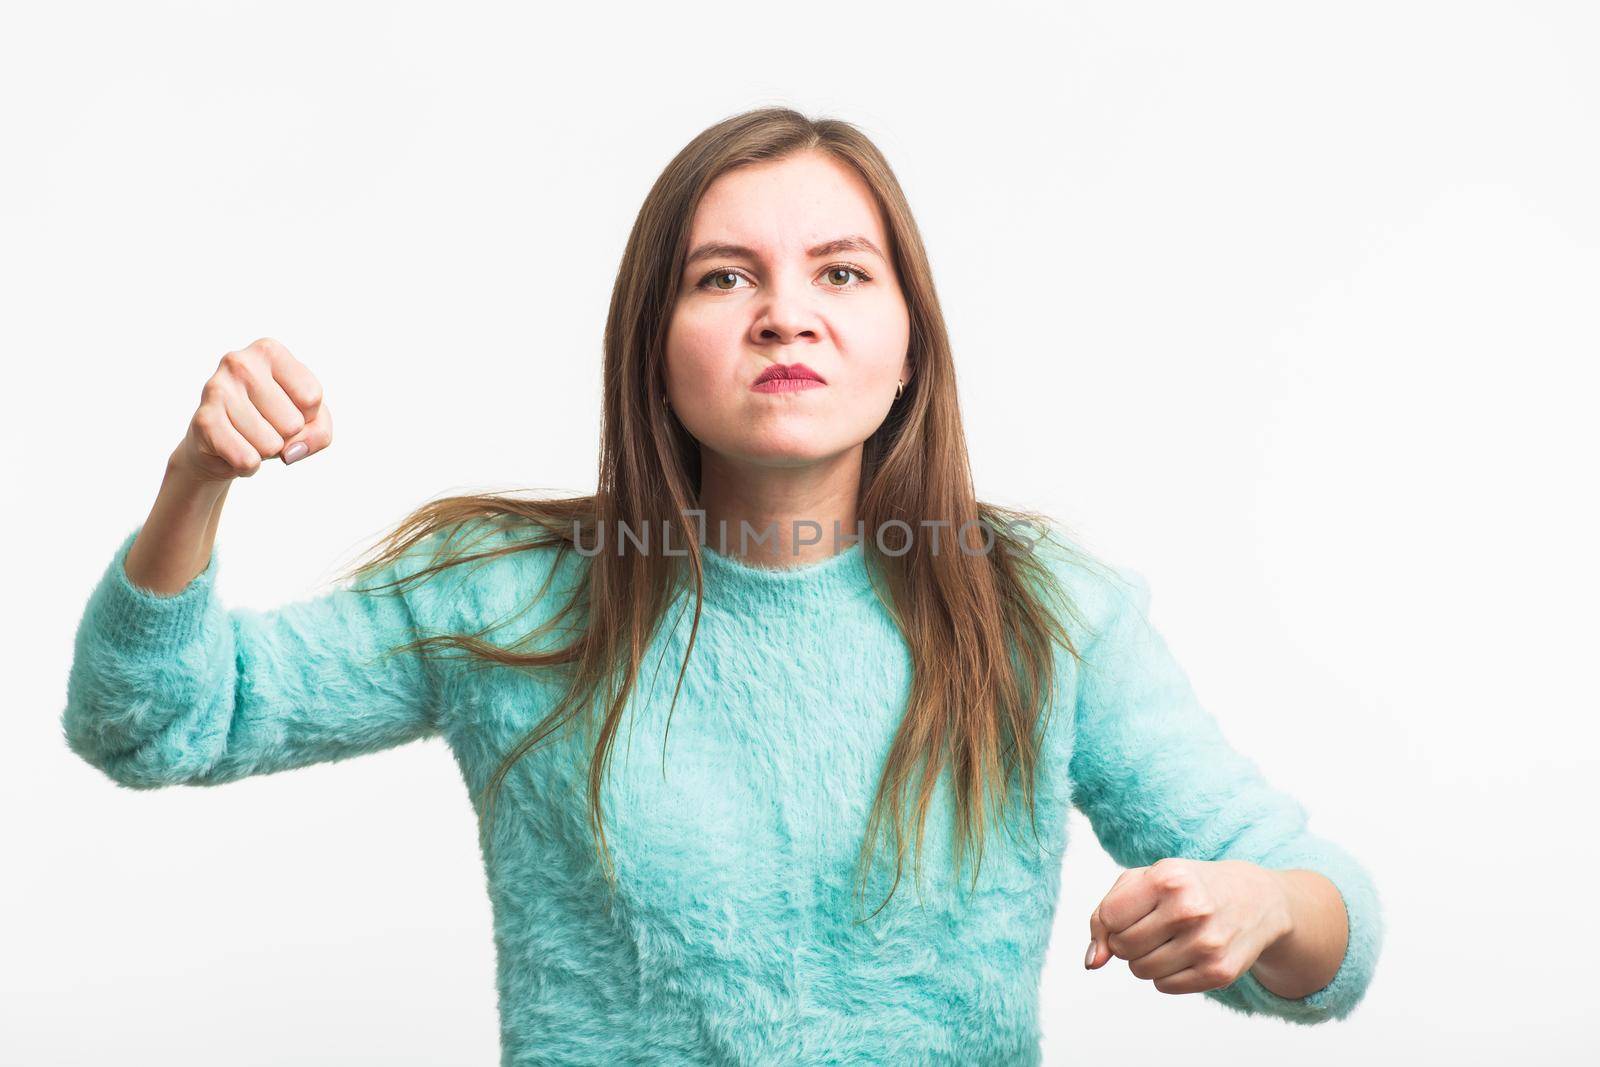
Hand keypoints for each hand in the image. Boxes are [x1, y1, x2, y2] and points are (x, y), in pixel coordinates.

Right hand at [173, 337, 331, 483]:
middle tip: (263, 426)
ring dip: (265, 452)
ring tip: (247, 436)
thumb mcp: (310, 420)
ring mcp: (218, 389)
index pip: (312, 397)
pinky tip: (234, 449)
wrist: (218, 443)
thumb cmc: (271, 422)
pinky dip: (248, 466)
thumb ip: (320, 433)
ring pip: (271, 445)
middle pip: (293, 423)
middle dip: (285, 436)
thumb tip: (291, 452)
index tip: (285, 408)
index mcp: (269, 351)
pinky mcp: (203, 420)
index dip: (307, 416)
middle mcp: (240, 362)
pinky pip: (247, 460)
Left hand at [1084, 858, 1292, 994]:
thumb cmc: (1188, 887)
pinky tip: (1186, 953)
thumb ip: (1104, 916)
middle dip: (1127, 940)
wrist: (1255, 899)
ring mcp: (1207, 943)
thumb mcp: (1145, 881)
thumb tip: (1091, 962)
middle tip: (1152, 926)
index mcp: (1168, 878)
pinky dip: (1166, 974)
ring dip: (1145, 959)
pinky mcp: (1219, 972)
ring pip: (1140, 970)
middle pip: (1122, 947)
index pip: (1109, 918)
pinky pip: (1164, 986)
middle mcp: (1189, 910)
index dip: (1113, 919)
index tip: (1132, 911)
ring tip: (1169, 938)